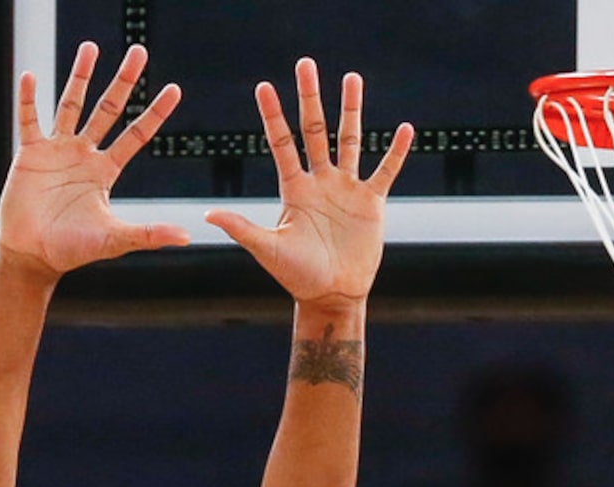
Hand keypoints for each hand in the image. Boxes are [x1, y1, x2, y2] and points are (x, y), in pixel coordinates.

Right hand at [0, 41, 188, 280]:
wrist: (34, 255)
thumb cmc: (73, 250)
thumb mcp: (115, 240)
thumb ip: (149, 235)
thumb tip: (186, 238)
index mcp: (105, 171)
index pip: (136, 135)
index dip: (154, 113)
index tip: (174, 89)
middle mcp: (84, 154)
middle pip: (108, 110)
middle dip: (124, 82)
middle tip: (139, 52)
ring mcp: (57, 150)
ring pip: (71, 104)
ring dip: (80, 76)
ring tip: (91, 47)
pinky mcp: (30, 153)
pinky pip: (29, 119)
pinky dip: (29, 99)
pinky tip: (31, 76)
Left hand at [206, 60, 413, 308]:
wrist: (332, 296)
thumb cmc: (297, 276)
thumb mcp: (268, 250)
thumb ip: (242, 228)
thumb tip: (208, 214)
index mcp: (294, 189)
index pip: (282, 144)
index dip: (273, 117)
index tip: (264, 87)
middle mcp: (320, 181)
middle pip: (315, 130)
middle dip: (310, 98)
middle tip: (306, 64)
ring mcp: (347, 189)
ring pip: (350, 140)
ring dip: (351, 110)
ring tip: (352, 78)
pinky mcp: (371, 203)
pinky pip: (385, 172)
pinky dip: (396, 152)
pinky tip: (406, 129)